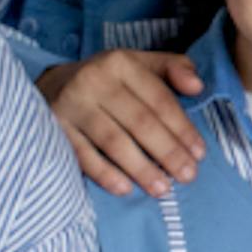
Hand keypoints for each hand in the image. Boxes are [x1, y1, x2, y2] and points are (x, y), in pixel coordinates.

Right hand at [42, 49, 208, 196]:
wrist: (53, 85)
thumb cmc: (109, 80)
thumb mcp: (140, 64)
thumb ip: (173, 68)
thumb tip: (197, 86)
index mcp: (120, 62)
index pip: (159, 99)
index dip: (182, 128)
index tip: (199, 153)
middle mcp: (94, 80)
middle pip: (140, 122)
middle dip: (168, 152)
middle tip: (188, 176)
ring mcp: (72, 104)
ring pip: (114, 141)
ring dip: (141, 168)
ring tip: (162, 189)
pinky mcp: (54, 127)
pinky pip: (83, 155)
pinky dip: (105, 174)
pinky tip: (125, 189)